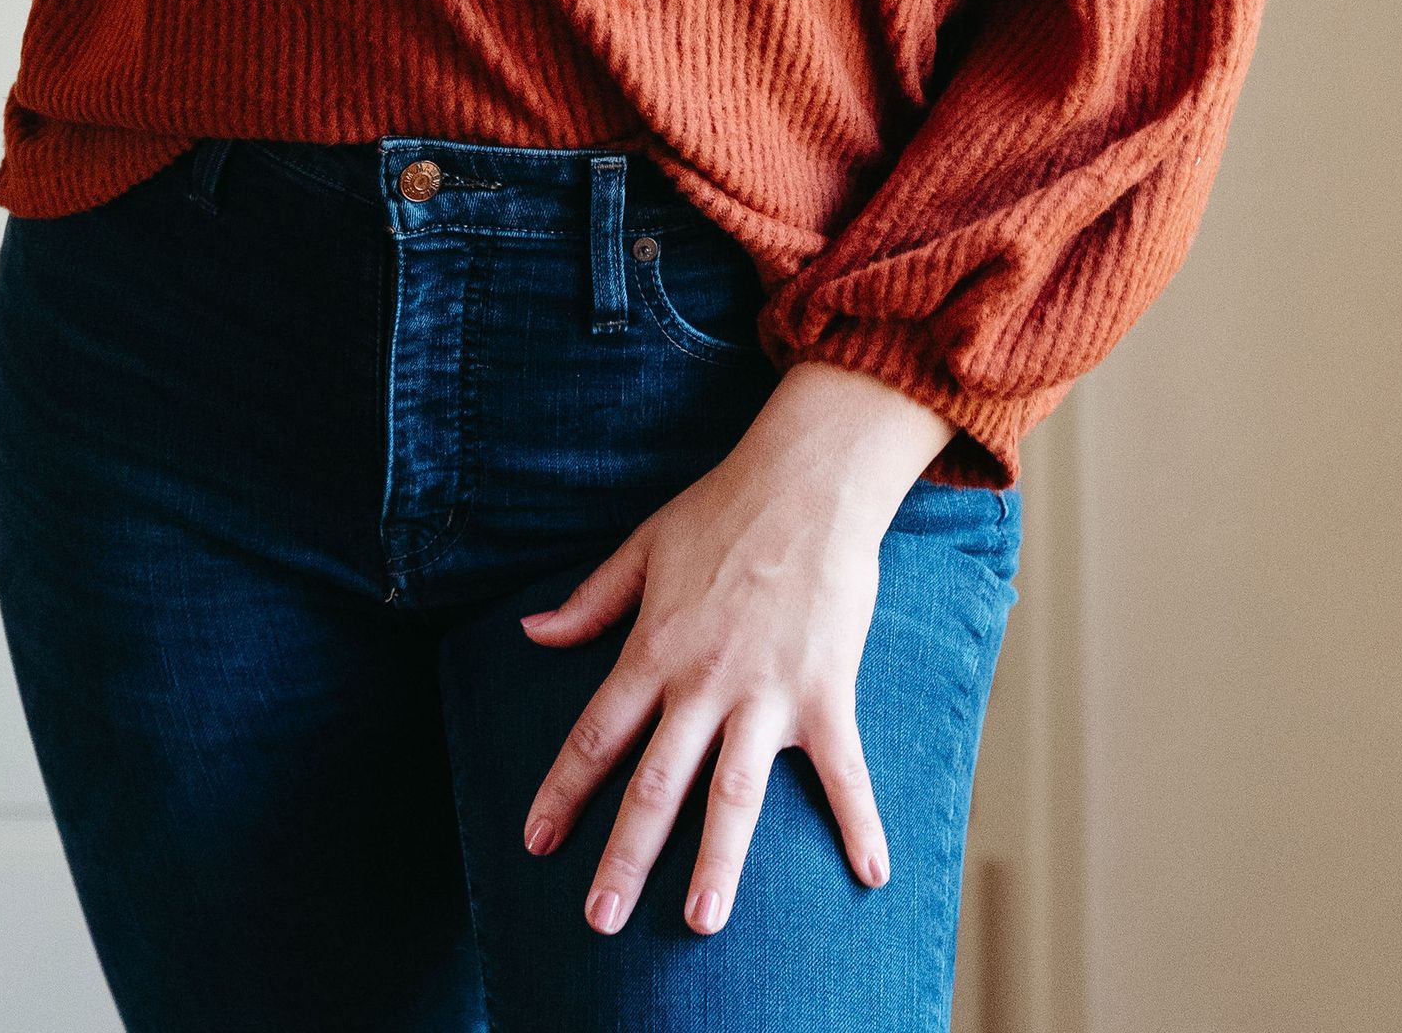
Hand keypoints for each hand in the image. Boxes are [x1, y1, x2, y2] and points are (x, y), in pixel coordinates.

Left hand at [516, 360, 952, 936]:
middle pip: (655, 784)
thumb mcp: (641, 548)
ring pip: (734, 793)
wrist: (806, 479)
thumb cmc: (721, 508)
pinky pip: (842, 769)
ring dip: (717, 861)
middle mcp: (702, 682)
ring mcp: (765, 692)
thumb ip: (589, 601)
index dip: (563, 792)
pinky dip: (858, 821)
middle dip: (625, 856)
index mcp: (653, 649)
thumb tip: (530, 632)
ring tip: (702, 923)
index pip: (596, 734)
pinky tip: (871, 873)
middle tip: (600, 920)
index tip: (536, 844)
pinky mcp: (824, 690)